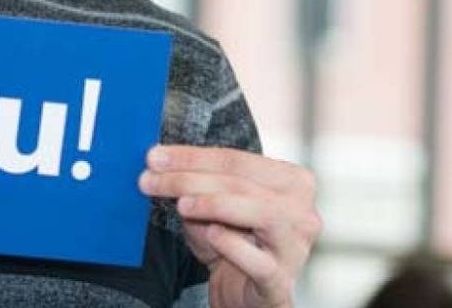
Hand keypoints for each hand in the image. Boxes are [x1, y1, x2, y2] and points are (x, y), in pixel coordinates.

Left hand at [139, 145, 321, 307]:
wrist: (246, 296)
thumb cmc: (233, 244)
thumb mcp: (214, 208)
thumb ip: (197, 185)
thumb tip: (159, 161)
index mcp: (292, 181)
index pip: (237, 160)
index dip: (192, 156)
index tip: (154, 156)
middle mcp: (302, 210)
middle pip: (243, 183)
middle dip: (190, 178)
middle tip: (149, 179)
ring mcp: (295, 246)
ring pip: (260, 213)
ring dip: (214, 204)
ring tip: (180, 204)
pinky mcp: (280, 280)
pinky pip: (259, 261)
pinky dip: (234, 245)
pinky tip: (212, 234)